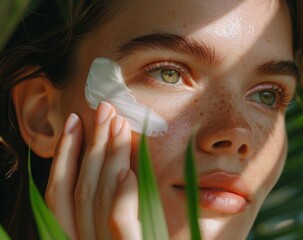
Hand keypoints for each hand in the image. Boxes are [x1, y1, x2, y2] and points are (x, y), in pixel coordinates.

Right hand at [45, 102, 141, 239]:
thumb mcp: (120, 227)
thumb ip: (109, 203)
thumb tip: (115, 163)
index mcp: (74, 234)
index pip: (59, 192)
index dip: (65, 154)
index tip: (76, 120)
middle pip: (80, 187)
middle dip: (91, 144)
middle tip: (105, 109)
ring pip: (97, 196)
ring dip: (109, 156)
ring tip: (120, 124)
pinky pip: (118, 222)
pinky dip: (121, 194)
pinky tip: (127, 171)